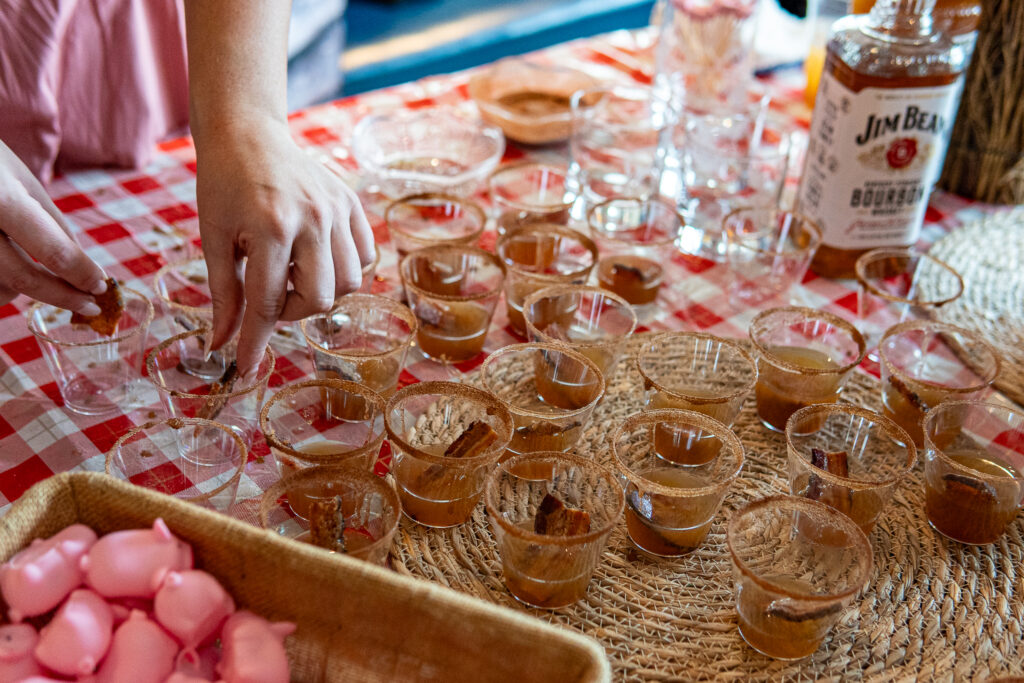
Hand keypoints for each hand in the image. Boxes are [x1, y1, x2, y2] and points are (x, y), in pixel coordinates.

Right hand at [0, 141, 107, 313]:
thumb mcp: (21, 179)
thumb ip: (52, 224)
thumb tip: (84, 267)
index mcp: (1, 199)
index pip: (53, 251)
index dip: (83, 275)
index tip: (102, 287)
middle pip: (23, 280)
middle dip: (64, 297)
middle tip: (91, 307)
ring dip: (21, 291)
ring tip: (36, 272)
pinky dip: (0, 285)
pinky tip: (6, 265)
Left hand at [194, 119, 374, 378]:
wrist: (247, 134)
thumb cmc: (222, 186)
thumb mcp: (214, 239)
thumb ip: (223, 294)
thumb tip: (221, 344)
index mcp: (271, 226)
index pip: (266, 303)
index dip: (255, 341)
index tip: (246, 368)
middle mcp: (312, 218)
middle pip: (318, 298)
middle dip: (291, 310)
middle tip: (268, 293)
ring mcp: (338, 209)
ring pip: (348, 283)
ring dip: (319, 292)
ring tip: (293, 273)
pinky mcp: (352, 203)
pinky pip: (365, 257)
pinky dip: (344, 270)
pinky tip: (317, 259)